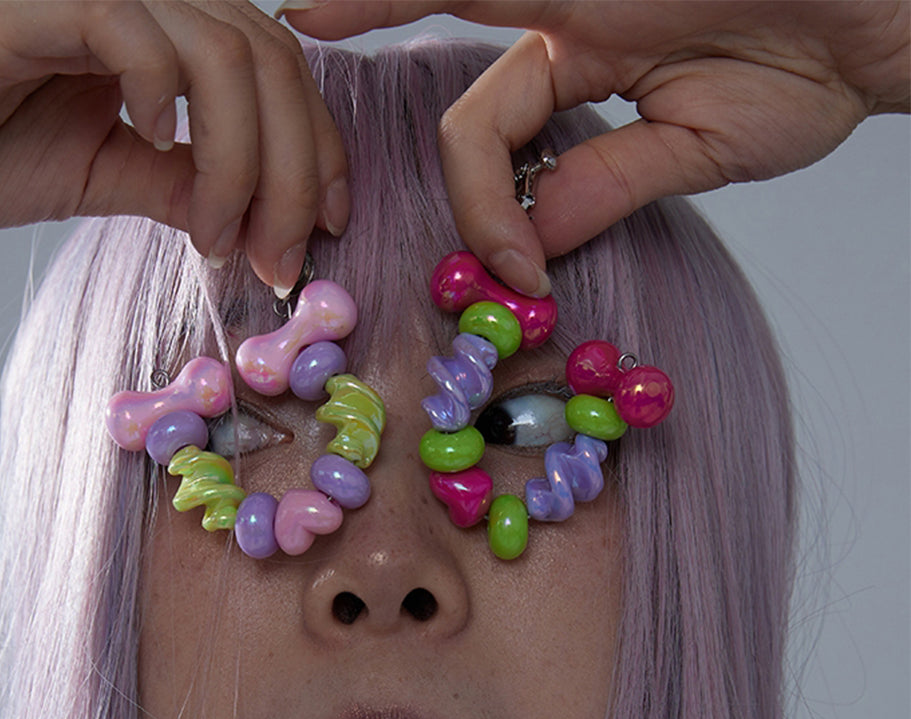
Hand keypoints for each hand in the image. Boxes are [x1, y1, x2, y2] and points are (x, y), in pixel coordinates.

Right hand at [0, 0, 348, 291]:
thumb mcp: (114, 179)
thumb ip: (189, 185)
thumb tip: (263, 223)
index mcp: (166, 30)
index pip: (279, 69)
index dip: (320, 148)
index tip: (327, 228)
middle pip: (268, 60)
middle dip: (293, 172)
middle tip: (278, 257)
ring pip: (218, 49)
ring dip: (238, 159)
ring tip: (213, 231)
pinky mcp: (32, 4)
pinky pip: (130, 29)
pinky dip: (159, 95)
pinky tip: (152, 146)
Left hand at [284, 1, 909, 293]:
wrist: (882, 19)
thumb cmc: (810, 69)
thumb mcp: (691, 151)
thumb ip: (603, 183)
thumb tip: (527, 239)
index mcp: (582, 59)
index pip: (485, 121)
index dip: (477, 199)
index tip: (511, 269)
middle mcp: (567, 8)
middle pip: (446, 15)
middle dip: (363, 11)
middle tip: (289, 20)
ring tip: (305, 7)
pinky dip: (436, 23)